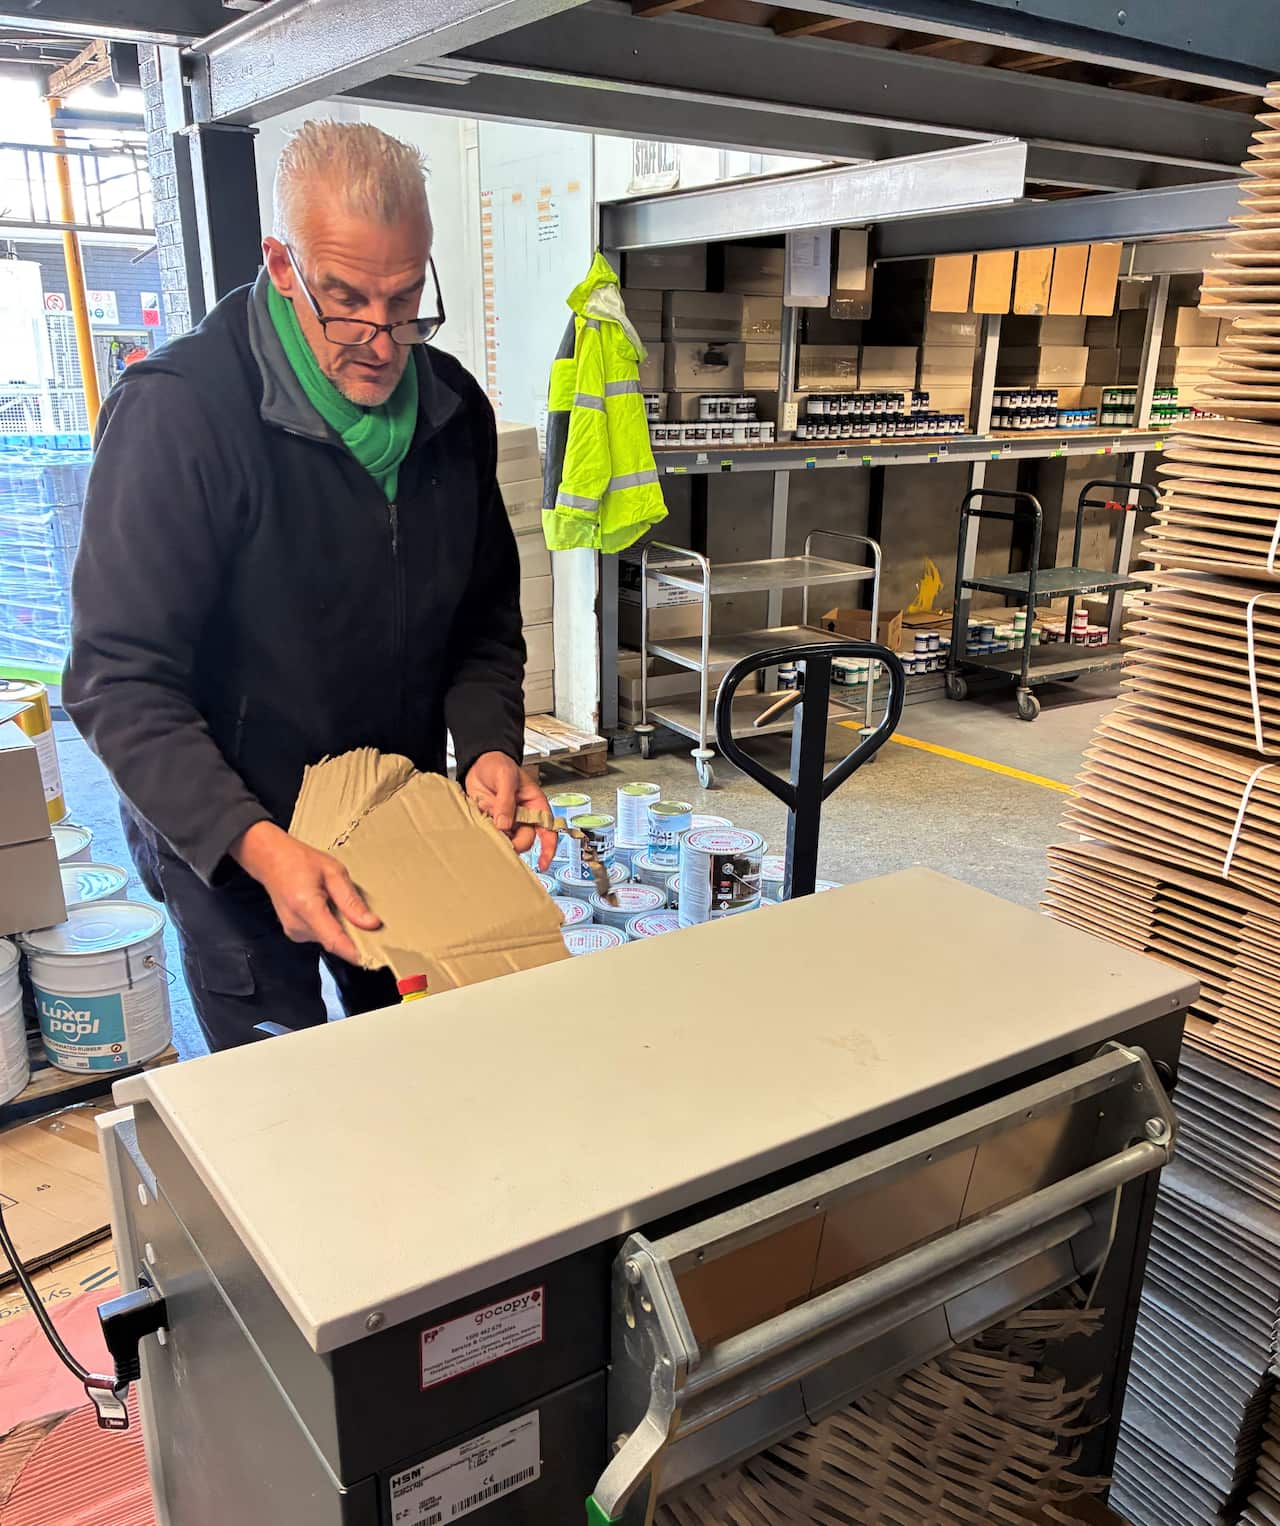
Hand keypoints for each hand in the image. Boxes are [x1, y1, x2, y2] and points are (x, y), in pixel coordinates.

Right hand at [231, 821, 381, 963]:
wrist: (270, 860)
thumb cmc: (299, 861)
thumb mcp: (333, 872)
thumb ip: (351, 900)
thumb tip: (370, 923)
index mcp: (307, 907)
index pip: (334, 941)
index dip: (355, 953)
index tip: (373, 959)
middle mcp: (297, 925)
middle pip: (334, 942)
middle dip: (352, 934)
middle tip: (363, 916)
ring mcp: (294, 932)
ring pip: (328, 940)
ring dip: (340, 928)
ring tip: (336, 902)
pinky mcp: (294, 933)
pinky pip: (320, 935)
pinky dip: (330, 926)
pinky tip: (327, 908)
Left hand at [465, 751, 556, 870]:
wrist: (477, 763)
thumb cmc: (498, 764)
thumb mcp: (505, 777)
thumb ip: (506, 801)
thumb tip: (504, 824)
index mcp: (535, 804)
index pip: (548, 829)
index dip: (548, 848)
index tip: (543, 863)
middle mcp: (524, 816)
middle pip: (525, 839)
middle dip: (514, 842)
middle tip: (500, 837)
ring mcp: (508, 821)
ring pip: (508, 840)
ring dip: (499, 838)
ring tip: (488, 823)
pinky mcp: (493, 823)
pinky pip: (493, 835)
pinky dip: (487, 834)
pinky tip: (482, 822)